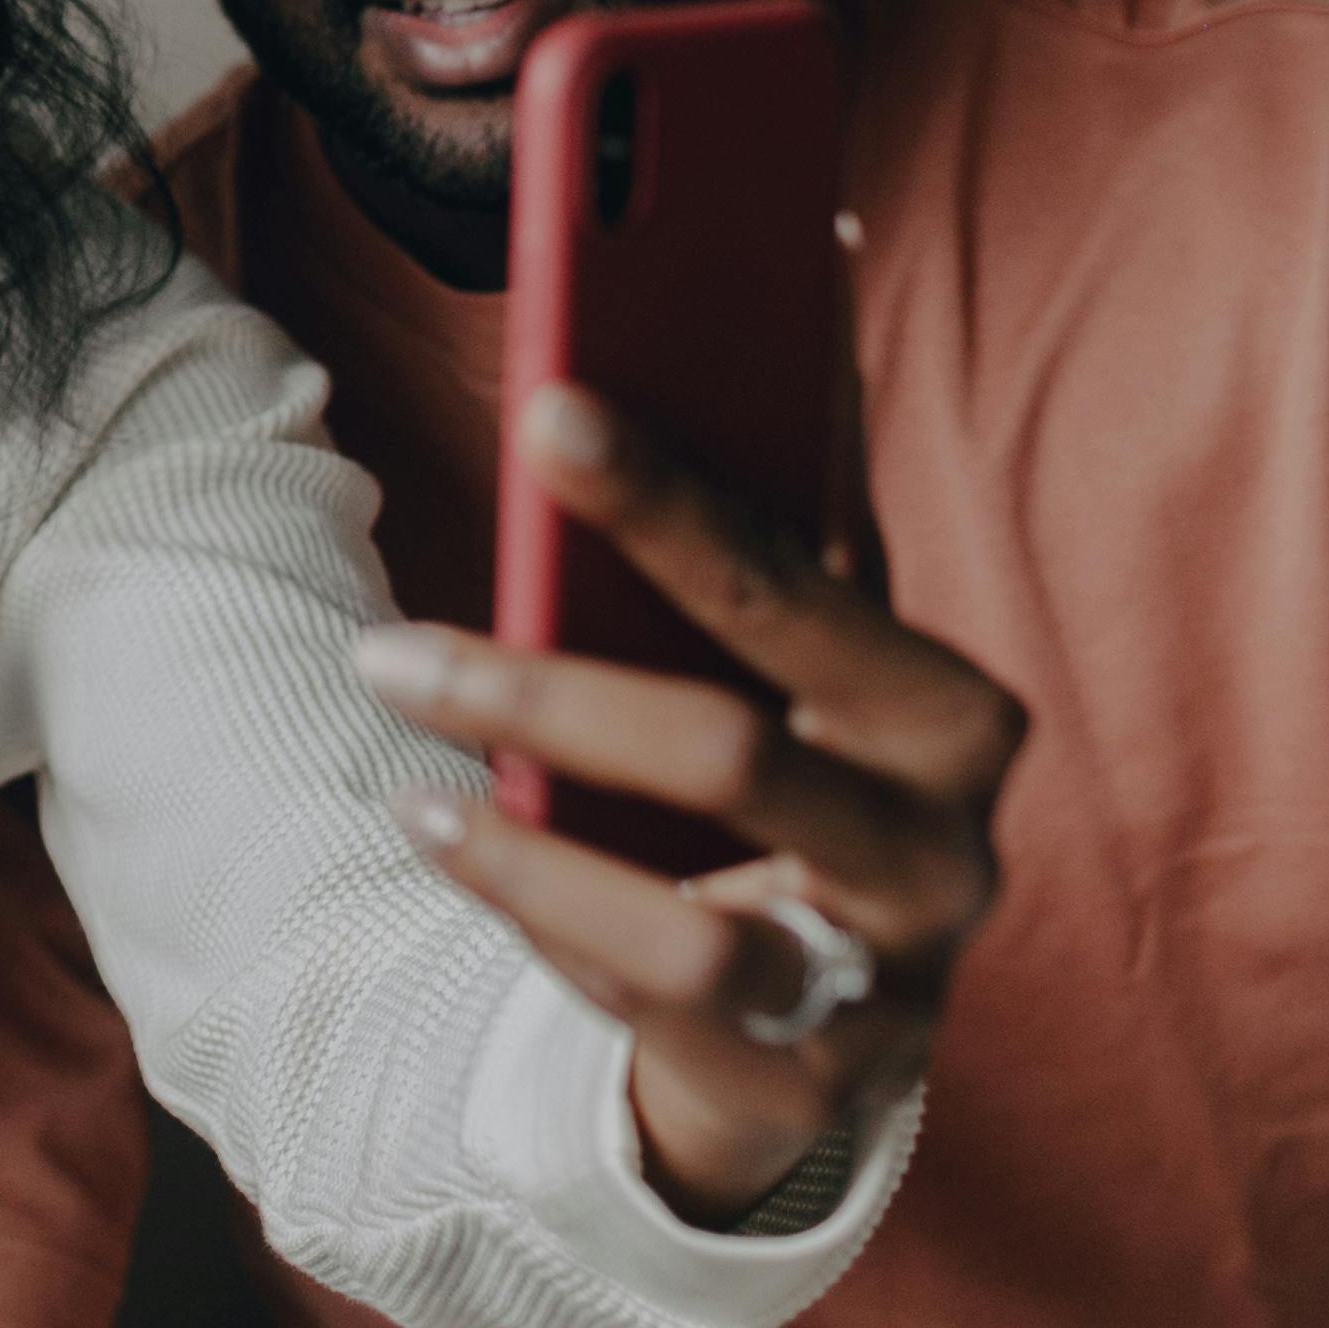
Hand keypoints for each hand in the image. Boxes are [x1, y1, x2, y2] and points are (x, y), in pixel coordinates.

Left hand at [355, 383, 1021, 1220]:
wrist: (829, 1011)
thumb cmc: (803, 768)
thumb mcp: (802, 645)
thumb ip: (798, 482)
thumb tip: (812, 238)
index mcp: (947, 713)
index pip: (800, 587)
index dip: (670, 496)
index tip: (544, 402)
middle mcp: (938, 856)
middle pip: (732, 756)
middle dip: (544, 690)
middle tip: (381, 646)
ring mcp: (878, 986)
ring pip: (693, 922)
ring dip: (519, 848)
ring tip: (396, 754)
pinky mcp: (799, 1088)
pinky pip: (648, 1007)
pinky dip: (529, 912)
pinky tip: (433, 828)